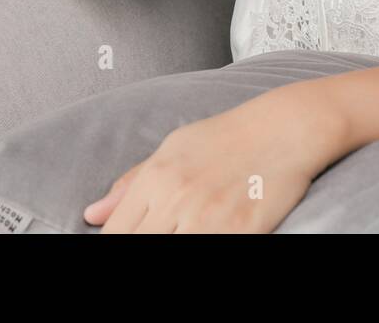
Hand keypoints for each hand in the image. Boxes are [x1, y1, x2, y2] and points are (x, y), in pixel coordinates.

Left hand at [81, 86, 347, 232]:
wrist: (286, 127)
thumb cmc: (229, 136)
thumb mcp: (174, 147)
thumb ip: (132, 182)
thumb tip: (92, 214)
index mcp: (156, 177)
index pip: (115, 233)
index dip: (116, 242)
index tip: (131, 238)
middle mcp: (176, 199)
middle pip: (137, 245)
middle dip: (139, 249)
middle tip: (168, 233)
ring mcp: (208, 219)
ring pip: (167, 251)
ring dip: (175, 245)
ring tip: (187, 233)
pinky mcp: (240, 232)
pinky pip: (209, 251)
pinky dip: (206, 247)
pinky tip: (212, 235)